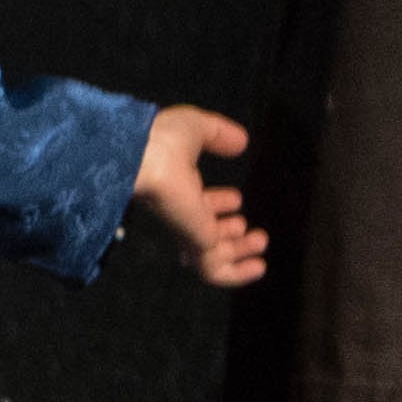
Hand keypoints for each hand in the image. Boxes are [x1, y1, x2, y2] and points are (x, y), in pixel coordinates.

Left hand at [132, 106, 269, 287]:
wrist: (142, 158)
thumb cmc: (161, 139)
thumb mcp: (195, 127)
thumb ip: (218, 133)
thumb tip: (240, 141)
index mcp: (172, 184)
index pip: (193, 202)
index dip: (215, 203)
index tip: (236, 198)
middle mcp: (176, 210)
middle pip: (201, 230)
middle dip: (228, 231)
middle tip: (249, 227)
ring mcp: (184, 230)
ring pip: (211, 252)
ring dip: (239, 250)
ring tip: (260, 240)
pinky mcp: (193, 245)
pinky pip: (215, 270)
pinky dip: (238, 274)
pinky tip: (258, 266)